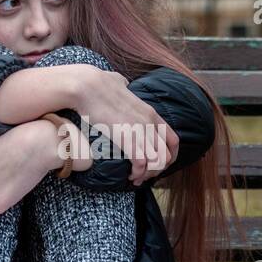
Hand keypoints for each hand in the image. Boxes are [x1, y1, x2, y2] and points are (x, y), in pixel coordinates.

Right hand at [67, 66, 179, 184]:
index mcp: (151, 113)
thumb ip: (123, 86)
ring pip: (156, 162)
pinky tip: (130, 175)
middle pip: (166, 156)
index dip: (169, 158)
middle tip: (144, 176)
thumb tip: (120, 83)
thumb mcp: (119, 83)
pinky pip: (141, 163)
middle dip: (157, 171)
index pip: (173, 141)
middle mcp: (149, 123)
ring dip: (147, 175)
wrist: (88, 86)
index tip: (157, 165)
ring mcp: (139, 130)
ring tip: (136, 179)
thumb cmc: (97, 85)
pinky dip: (137, 173)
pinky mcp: (127, 137)